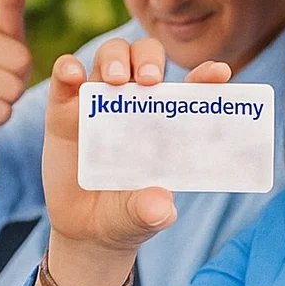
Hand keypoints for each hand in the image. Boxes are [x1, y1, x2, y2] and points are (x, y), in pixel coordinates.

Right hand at [42, 38, 231, 252]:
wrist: (85, 230)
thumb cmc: (127, 213)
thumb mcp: (142, 217)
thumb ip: (151, 212)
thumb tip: (160, 207)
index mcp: (167, 121)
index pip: (191, 88)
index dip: (206, 76)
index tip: (219, 73)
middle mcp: (136, 102)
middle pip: (146, 57)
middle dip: (150, 59)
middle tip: (150, 79)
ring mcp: (100, 102)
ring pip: (111, 56)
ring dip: (115, 58)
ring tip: (116, 80)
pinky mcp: (64, 110)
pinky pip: (65, 78)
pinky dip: (67, 69)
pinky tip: (72, 75)